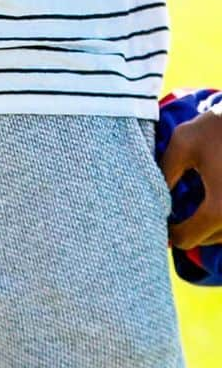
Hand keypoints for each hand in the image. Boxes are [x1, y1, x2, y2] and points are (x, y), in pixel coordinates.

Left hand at [161, 103, 221, 248]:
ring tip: (191, 205)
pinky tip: (212, 197)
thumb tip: (153, 195)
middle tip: (172, 209)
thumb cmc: (218, 127)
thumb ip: (166, 171)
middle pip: (204, 240)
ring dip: (206, 226)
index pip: (185, 238)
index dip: (168, 232)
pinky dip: (221, 218)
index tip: (159, 217)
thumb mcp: (184, 143)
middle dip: (187, 228)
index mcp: (218, 209)